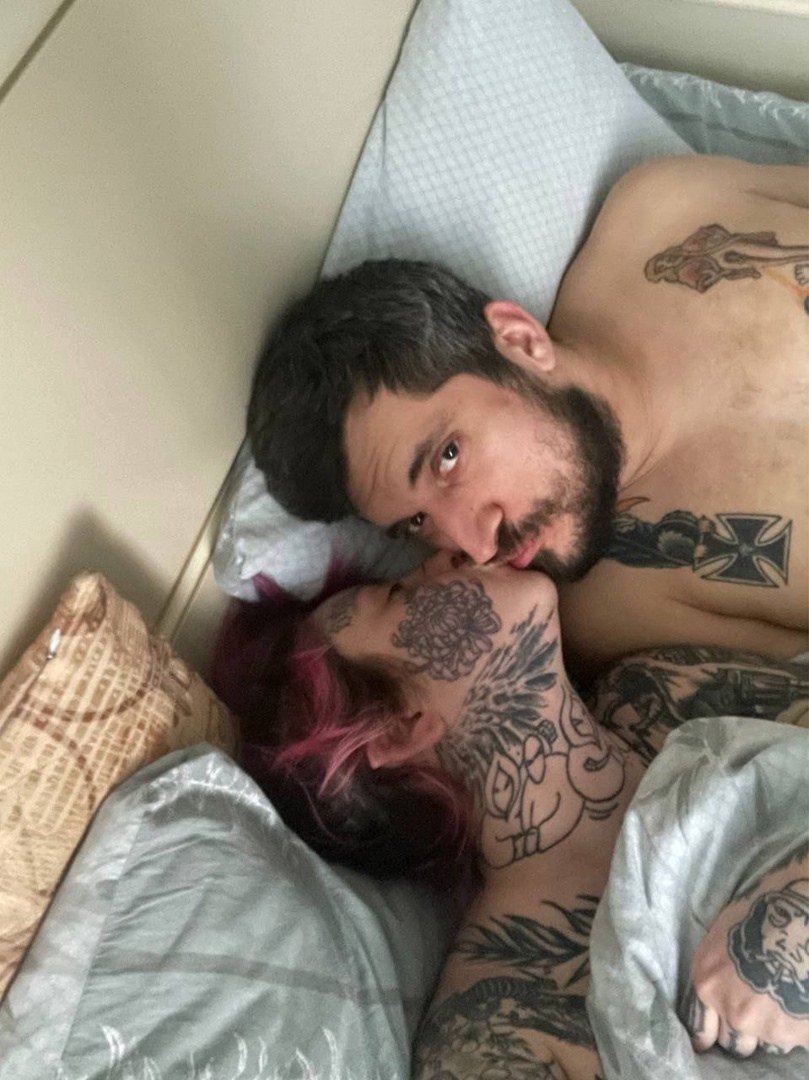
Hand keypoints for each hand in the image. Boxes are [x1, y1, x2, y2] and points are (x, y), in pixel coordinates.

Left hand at [688, 869, 808, 1055]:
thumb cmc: (766, 906)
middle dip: (745, 1031)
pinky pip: (796, 1036)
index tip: (716, 1037)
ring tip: (785, 997)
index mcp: (709, 983)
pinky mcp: (800, 1033)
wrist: (803, 915)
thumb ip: (721, 965)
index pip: (702, 1030)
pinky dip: (799, 1023)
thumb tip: (726, 974)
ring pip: (770, 1040)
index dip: (712, 1033)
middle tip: (759, 1008)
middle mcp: (733, 1011)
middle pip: (735, 1042)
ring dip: (774, 1025)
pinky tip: (801, 999)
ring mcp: (768, 1027)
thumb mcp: (727, 930)